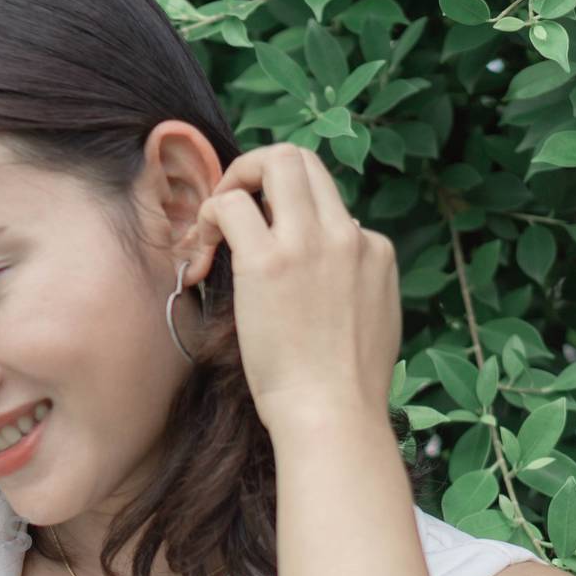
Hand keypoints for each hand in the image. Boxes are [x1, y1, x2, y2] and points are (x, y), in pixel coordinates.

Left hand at [182, 142, 400, 433]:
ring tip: (211, 229)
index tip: (262, 252)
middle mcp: (348, 235)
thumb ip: (353, 289)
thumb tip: (330, 280)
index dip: (286, 218)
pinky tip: (200, 256)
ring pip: (276, 161)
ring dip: (234, 182)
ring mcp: (310, 243)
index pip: (327, 205)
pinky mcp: (268, 261)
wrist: (333, 414)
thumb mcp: (369, 325)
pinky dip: (208, 217)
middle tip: (229, 213)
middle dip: (258, 171)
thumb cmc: (341, 390)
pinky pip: (231, 204)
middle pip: (304, 161)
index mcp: (375, 250)